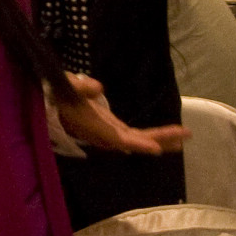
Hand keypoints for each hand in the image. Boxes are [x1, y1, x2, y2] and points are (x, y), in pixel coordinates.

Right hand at [53, 74, 187, 155]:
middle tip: (186, 133)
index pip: (117, 137)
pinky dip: (150, 135)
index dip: (137, 143)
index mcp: (93, 127)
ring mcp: (109, 133)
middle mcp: (104, 135)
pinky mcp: (112, 129)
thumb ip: (79, 87)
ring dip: (160, 138)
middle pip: (135, 140)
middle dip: (160, 138)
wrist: (49, 104)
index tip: (157, 149)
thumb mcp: (64, 87)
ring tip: (184, 136)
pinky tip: (165, 137)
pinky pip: (135, 135)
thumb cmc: (56, 94)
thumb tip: (98, 86)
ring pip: (138, 139)